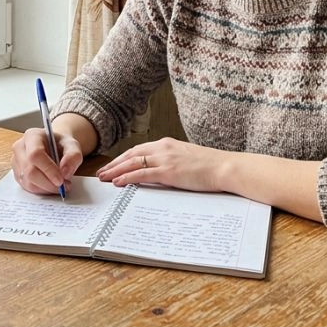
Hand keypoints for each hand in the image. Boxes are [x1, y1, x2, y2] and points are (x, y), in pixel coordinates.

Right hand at [11, 127, 83, 194]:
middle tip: (64, 186)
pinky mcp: (17, 174)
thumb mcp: (73, 145)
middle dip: (49, 183)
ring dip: (47, 188)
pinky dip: (42, 190)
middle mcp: (20, 148)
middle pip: (30, 171)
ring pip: (28, 182)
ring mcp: (16, 162)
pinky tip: (51, 185)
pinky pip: (28, 187)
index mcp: (32, 136)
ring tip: (60, 185)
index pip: (35, 154)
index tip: (61, 180)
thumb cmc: (61, 144)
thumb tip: (65, 172)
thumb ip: (73, 156)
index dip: (48, 169)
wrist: (54, 147)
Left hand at [97, 137, 228, 192]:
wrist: (224, 166)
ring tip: (104, 178)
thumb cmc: (209, 165)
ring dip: (116, 171)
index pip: (138, 150)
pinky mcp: (168, 171)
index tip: (113, 165)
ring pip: (133, 163)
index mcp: (167, 144)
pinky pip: (142, 173)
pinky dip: (128, 177)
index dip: (123, 158)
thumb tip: (160, 170)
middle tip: (101, 173)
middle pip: (131, 155)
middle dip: (114, 164)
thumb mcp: (186, 158)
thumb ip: (171, 161)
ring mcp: (165, 158)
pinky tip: (118, 182)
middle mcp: (163, 148)